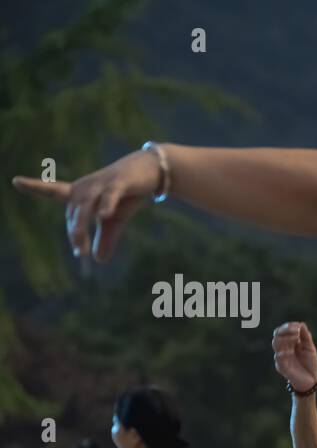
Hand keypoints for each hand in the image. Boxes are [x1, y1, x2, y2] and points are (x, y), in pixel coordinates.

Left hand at [13, 149, 160, 261]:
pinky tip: (103, 216)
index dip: (35, 187)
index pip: (54, 191)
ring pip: (87, 205)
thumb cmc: (128, 194)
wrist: (151, 171)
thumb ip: (106, 238)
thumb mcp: (116, 220)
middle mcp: (87, 186)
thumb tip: (97, 260)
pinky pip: (111, 196)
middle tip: (79, 252)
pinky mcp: (120, 183)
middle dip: (75, 231)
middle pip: (74, 211)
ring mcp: (103, 184)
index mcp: (81, 193)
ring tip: (80, 244)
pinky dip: (106, 205)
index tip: (16, 181)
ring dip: (82, 224)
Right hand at [272, 322, 316, 392]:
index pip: (282, 331)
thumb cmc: (310, 364)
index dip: (288, 326)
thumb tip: (301, 324)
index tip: (298, 326)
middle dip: (286, 330)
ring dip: (285, 338)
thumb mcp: (310, 348)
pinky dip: (283, 352)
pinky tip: (291, 351)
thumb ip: (306, 337)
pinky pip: (278, 357)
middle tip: (296, 331)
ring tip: (296, 338)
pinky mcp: (282, 367)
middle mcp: (283, 349)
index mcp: (289, 343)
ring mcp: (282, 357)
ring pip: (275, 343)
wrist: (311, 381)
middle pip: (277, 335)